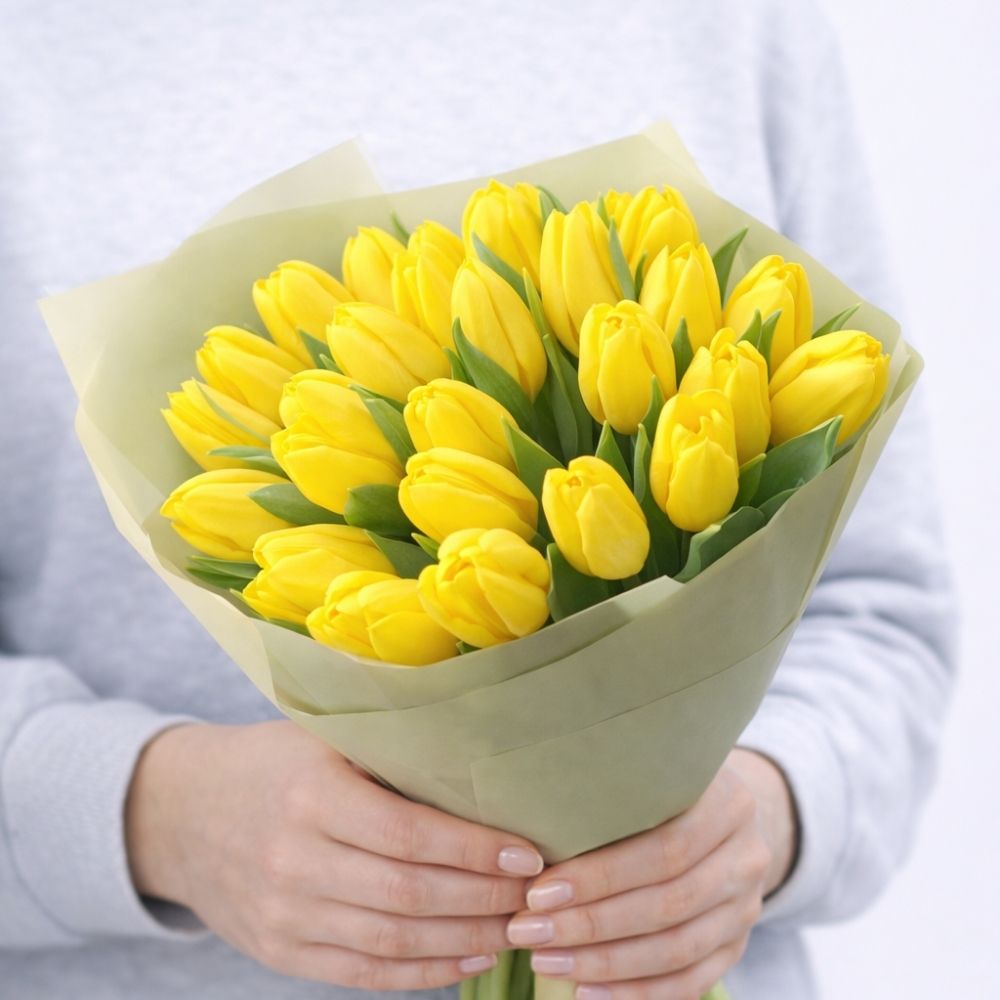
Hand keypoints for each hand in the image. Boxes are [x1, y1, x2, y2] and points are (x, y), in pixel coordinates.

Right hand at [125, 720, 542, 989]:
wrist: (181, 812)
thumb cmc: (272, 763)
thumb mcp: (322, 739)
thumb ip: (390, 756)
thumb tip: (485, 778)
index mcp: (310, 795)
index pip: (408, 834)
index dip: (475, 851)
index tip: (528, 853)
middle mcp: (293, 860)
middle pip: (408, 896)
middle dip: (484, 899)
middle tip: (537, 894)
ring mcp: (282, 915)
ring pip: (392, 944)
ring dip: (465, 940)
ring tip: (515, 927)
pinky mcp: (279, 951)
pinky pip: (361, 974)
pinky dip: (422, 974)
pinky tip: (467, 957)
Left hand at [505, 748, 798, 999]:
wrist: (718, 812)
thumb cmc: (658, 788)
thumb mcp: (643, 773)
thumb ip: (607, 793)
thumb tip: (528, 836)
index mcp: (726, 802)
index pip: (662, 850)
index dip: (599, 876)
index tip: (537, 891)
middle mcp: (747, 855)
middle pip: (667, 903)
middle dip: (591, 923)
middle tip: (529, 931)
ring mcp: (746, 905)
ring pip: (676, 948)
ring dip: (605, 963)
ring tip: (546, 961)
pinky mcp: (736, 943)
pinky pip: (690, 981)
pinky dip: (636, 992)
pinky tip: (585, 990)